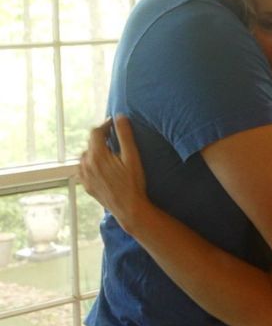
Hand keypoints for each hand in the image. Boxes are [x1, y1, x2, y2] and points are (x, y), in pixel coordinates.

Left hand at [79, 115, 147, 230]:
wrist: (129, 209)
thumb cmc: (133, 183)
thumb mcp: (132, 157)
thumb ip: (125, 135)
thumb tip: (120, 116)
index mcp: (97, 156)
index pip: (95, 132)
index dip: (105, 125)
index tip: (114, 124)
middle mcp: (87, 165)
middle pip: (90, 142)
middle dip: (101, 136)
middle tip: (114, 136)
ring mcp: (85, 176)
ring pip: (85, 154)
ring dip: (95, 149)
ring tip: (108, 150)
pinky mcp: (86, 185)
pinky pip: (83, 168)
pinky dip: (90, 162)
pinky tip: (101, 165)